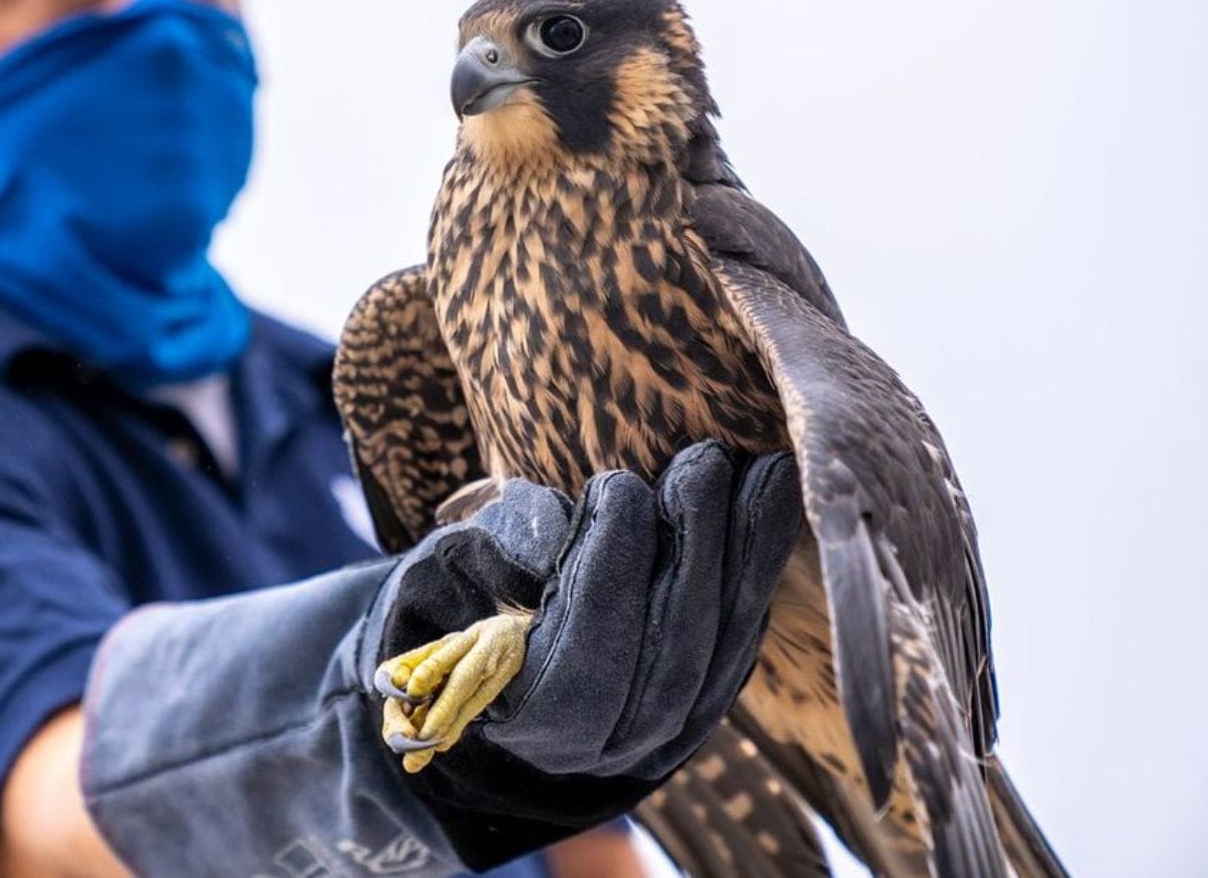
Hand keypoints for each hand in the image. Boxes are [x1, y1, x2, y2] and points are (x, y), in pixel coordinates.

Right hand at [371, 444, 801, 806]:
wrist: (485, 681)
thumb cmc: (443, 613)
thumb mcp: (434, 583)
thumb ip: (482, 560)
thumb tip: (552, 538)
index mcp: (528, 721)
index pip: (585, 652)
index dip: (607, 568)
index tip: (617, 483)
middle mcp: (608, 748)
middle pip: (670, 652)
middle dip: (693, 550)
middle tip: (702, 460)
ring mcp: (664, 739)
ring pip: (721, 652)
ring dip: (746, 557)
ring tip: (762, 470)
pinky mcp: (703, 710)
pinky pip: (743, 647)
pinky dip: (760, 580)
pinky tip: (773, 511)